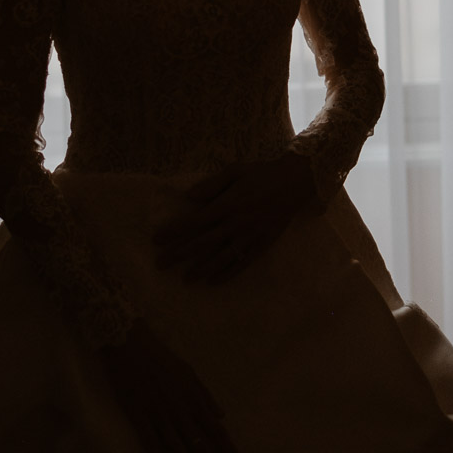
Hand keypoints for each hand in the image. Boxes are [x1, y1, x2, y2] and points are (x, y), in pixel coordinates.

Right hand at [98, 318, 236, 452]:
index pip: (215, 428)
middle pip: (199, 442)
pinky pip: (150, 441)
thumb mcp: (189, 372)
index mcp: (194, 398)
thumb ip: (205, 395)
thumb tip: (221, 415)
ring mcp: (159, 413)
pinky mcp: (139, 415)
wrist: (131, 345)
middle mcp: (180, 408)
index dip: (226, 446)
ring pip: (177, 445)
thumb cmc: (162, 358)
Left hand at [154, 154, 318, 283]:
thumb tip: (189, 197)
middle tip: (160, 264)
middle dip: (179, 254)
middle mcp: (236, 223)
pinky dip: (227, 273)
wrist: (296, 182)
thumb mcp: (235, 170)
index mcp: (227, 204)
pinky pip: (242, 262)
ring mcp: (250, 236)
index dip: (174, 232)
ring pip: (220, 257)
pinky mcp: (262, 244)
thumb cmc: (262, 173)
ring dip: (201, 268)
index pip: (194, 222)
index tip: (157, 240)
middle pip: (202, 243)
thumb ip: (212, 185)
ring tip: (185, 278)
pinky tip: (213, 281)